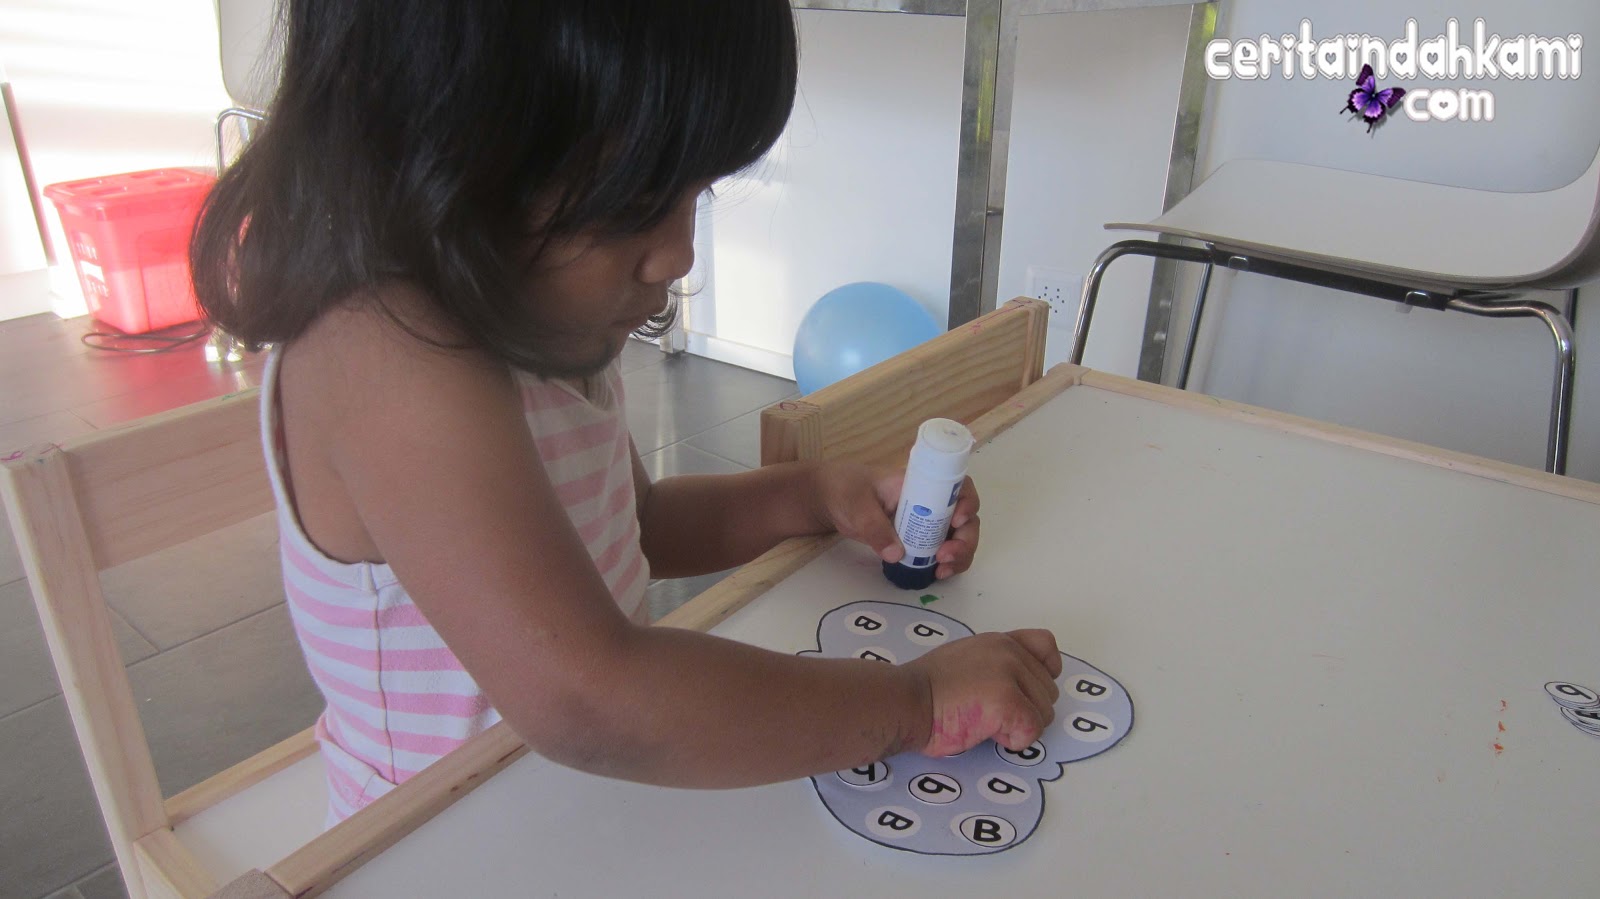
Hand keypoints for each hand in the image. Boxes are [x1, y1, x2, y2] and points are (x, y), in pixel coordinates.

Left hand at [811, 461, 981, 579]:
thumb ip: (873, 526)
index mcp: (921, 483)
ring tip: (942, 571)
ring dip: (960, 555)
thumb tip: (897, 555)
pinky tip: (938, 574)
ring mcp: (927, 522)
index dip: (967, 502)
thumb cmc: (845, 490)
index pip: (957, 486)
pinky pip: (943, 551)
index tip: (957, 521)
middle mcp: (931, 502)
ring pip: (959, 537)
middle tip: (946, 556)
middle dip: (965, 539)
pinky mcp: (919, 540)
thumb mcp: (856, 504)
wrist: (830, 501)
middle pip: (966, 517)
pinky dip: (948, 564)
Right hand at [903, 629, 1062, 755]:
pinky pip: (1032, 731)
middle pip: (1048, 692)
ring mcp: (1010, 675)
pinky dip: (1013, 741)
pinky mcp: (1009, 701)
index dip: (1045, 671)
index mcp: (999, 642)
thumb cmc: (925, 690)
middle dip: (1026, 709)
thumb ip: (995, 663)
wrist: (904, 702)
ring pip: (1044, 714)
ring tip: (982, 721)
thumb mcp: (965, 658)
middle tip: (988, 712)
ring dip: (1018, 727)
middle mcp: (1009, 652)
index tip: (1025, 690)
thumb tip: (1017, 686)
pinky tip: (985, 732)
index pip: (1046, 646)